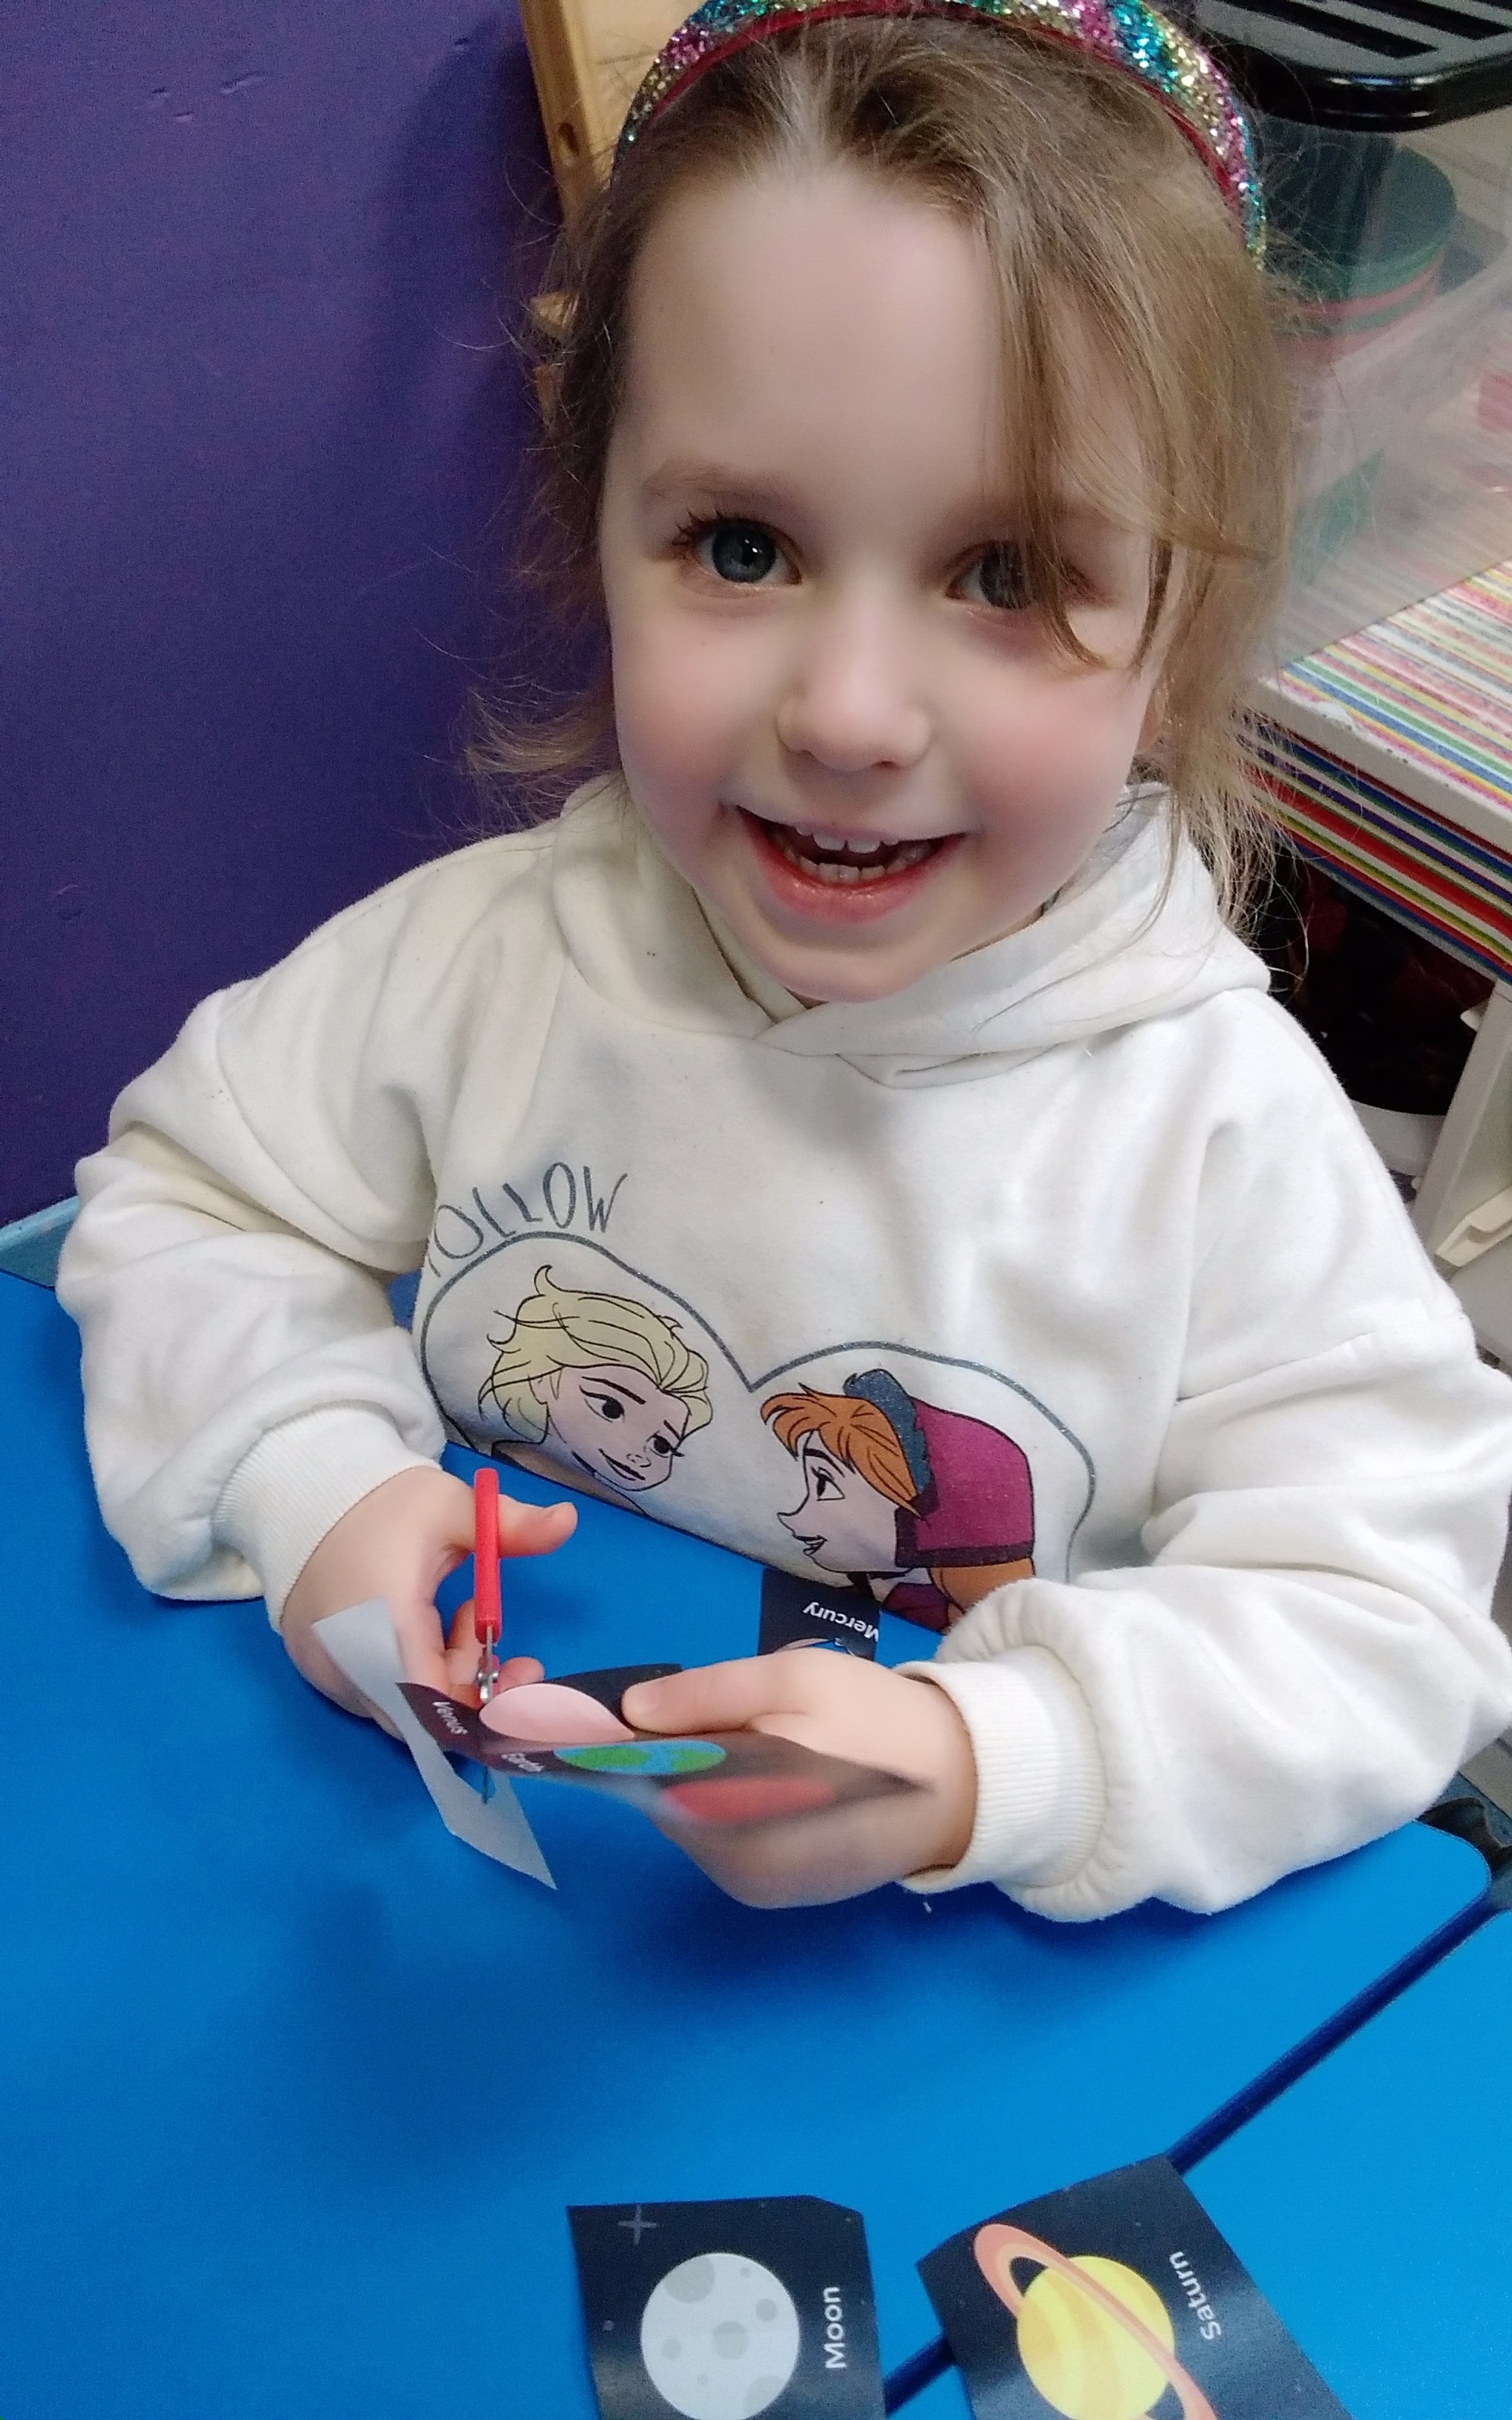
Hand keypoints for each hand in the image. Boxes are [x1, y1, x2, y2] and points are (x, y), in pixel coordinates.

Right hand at [280, 1464, 573, 1723]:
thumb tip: (569, 1521)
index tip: (525, 1674)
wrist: (307, 1497)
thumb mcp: (452, 1507)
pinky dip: (412, 1678)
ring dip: (445, 1680)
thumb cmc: (383, 1505)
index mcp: (380, 1621)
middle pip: (421, 1714)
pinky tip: (428, 1631)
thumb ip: (511, 1525)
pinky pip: (375, 1697)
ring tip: (466, 1621)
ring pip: (399, 1709)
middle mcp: (344, 1660)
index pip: (433, 1702)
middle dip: (474, 1692)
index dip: (486, 1705)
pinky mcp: (317, 1672)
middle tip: (506, 1654)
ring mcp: (325, 1671)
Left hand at [621, 1652, 976, 1906]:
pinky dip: (742, 1808)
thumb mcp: (794, 1678)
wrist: (966, 1782)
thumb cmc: (876, 1721)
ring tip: (772, 1744)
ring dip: (715, 1783)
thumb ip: (708, 1695)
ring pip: (701, 1822)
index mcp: (733, 1819)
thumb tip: (632, 1712)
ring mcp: (761, 1890)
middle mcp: (736, 1871)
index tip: (651, 1707)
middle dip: (689, 1759)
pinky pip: (733, 1843)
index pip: (650, 1780)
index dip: (644, 1741)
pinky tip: (783, 1778)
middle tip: (742, 1715)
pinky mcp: (784, 1896)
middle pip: (674, 1803)